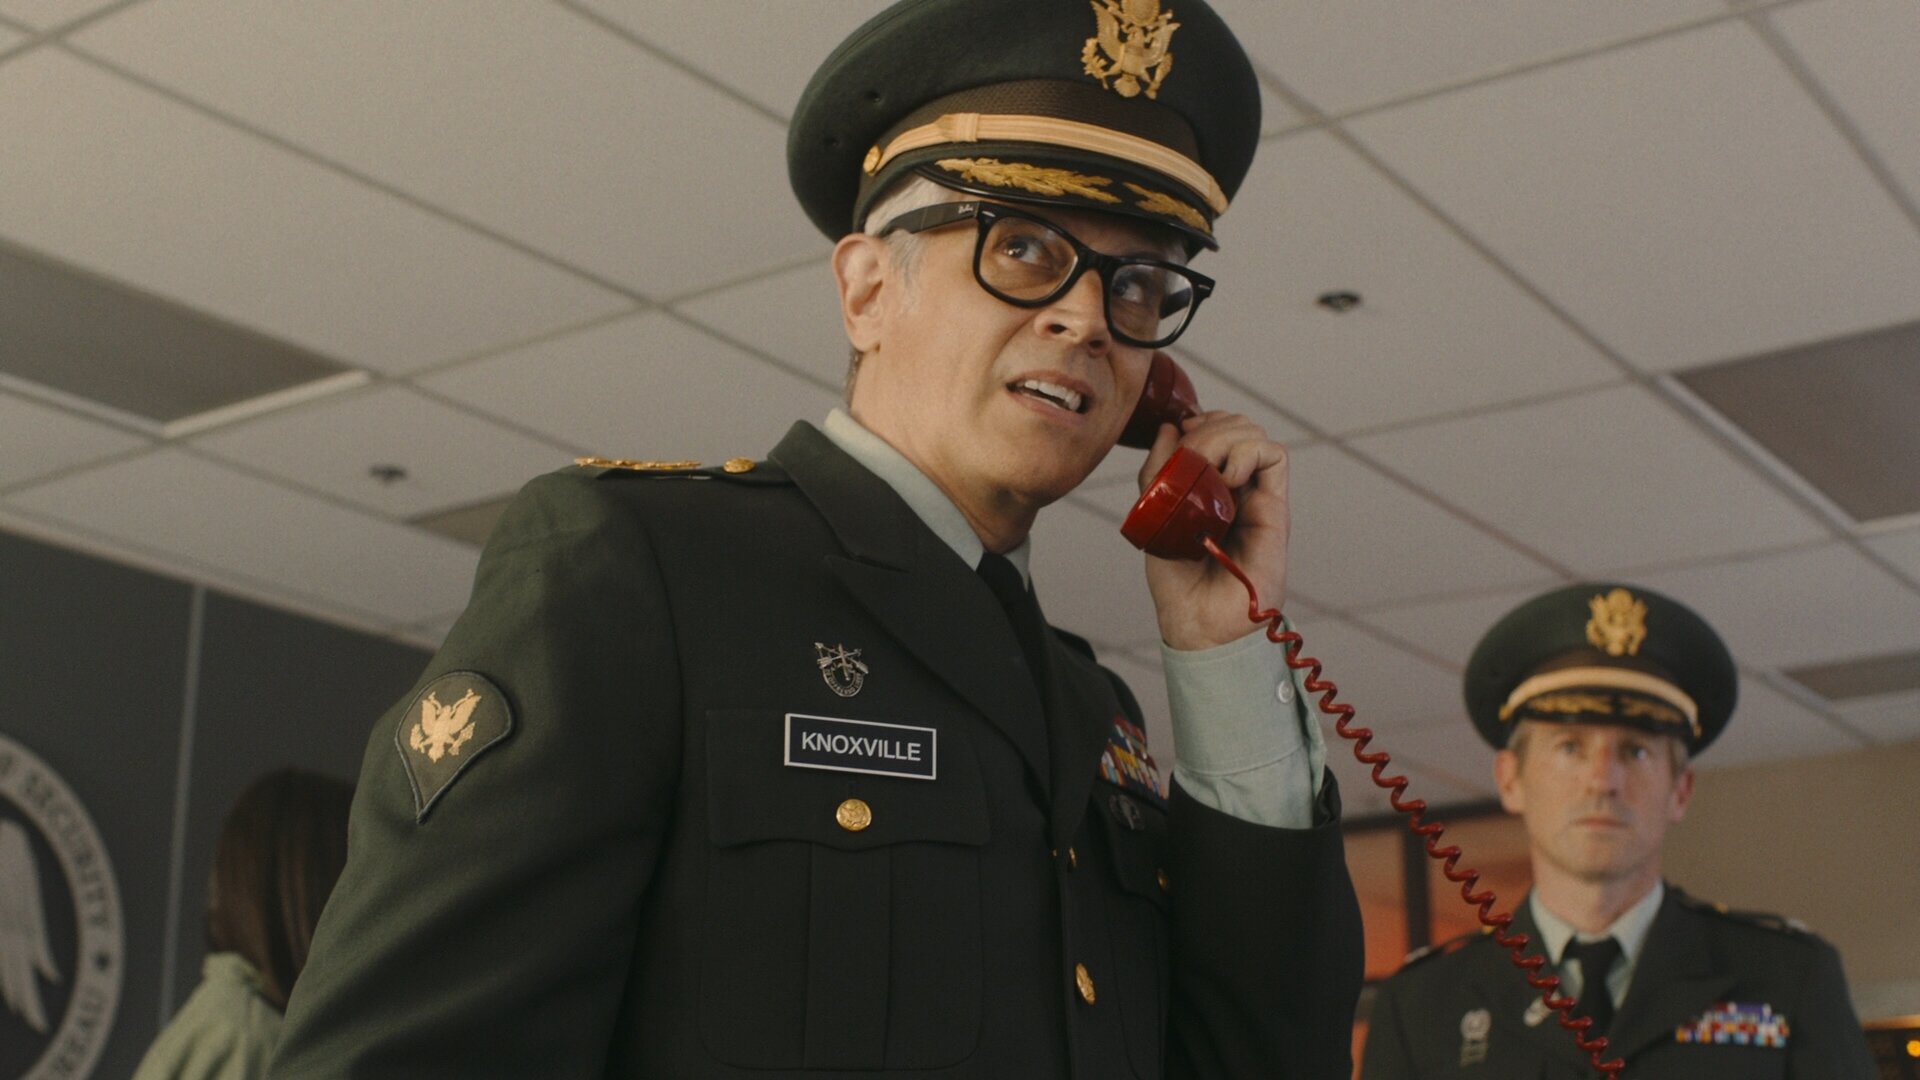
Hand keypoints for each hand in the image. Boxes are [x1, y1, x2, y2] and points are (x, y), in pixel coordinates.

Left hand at [1138, 411, 1289, 650]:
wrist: (1199, 621)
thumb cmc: (1176, 580)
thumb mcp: (1153, 513)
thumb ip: (1158, 471)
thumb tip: (1170, 426)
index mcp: (1206, 486)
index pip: (1214, 430)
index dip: (1199, 422)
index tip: (1180, 436)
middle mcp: (1235, 487)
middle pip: (1236, 424)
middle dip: (1210, 426)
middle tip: (1192, 457)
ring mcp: (1256, 495)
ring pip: (1254, 433)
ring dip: (1226, 438)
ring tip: (1210, 471)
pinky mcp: (1275, 508)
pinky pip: (1276, 456)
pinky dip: (1249, 452)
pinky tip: (1228, 479)